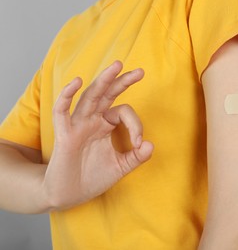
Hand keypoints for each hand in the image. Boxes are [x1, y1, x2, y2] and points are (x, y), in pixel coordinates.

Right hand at [43, 61, 152, 210]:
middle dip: (122, 81)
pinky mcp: (64, 135)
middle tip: (140, 72)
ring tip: (117, 66)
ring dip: (103, 81)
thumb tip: (151, 145)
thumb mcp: (120, 166)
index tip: (139, 143)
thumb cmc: (92, 178)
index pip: (123, 112)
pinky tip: (76, 82)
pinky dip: (67, 96)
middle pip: (107, 94)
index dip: (136, 124)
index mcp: (105, 125)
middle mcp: (92, 121)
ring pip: (90, 97)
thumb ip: (136, 157)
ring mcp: (78, 125)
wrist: (69, 195)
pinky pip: (62, 111)